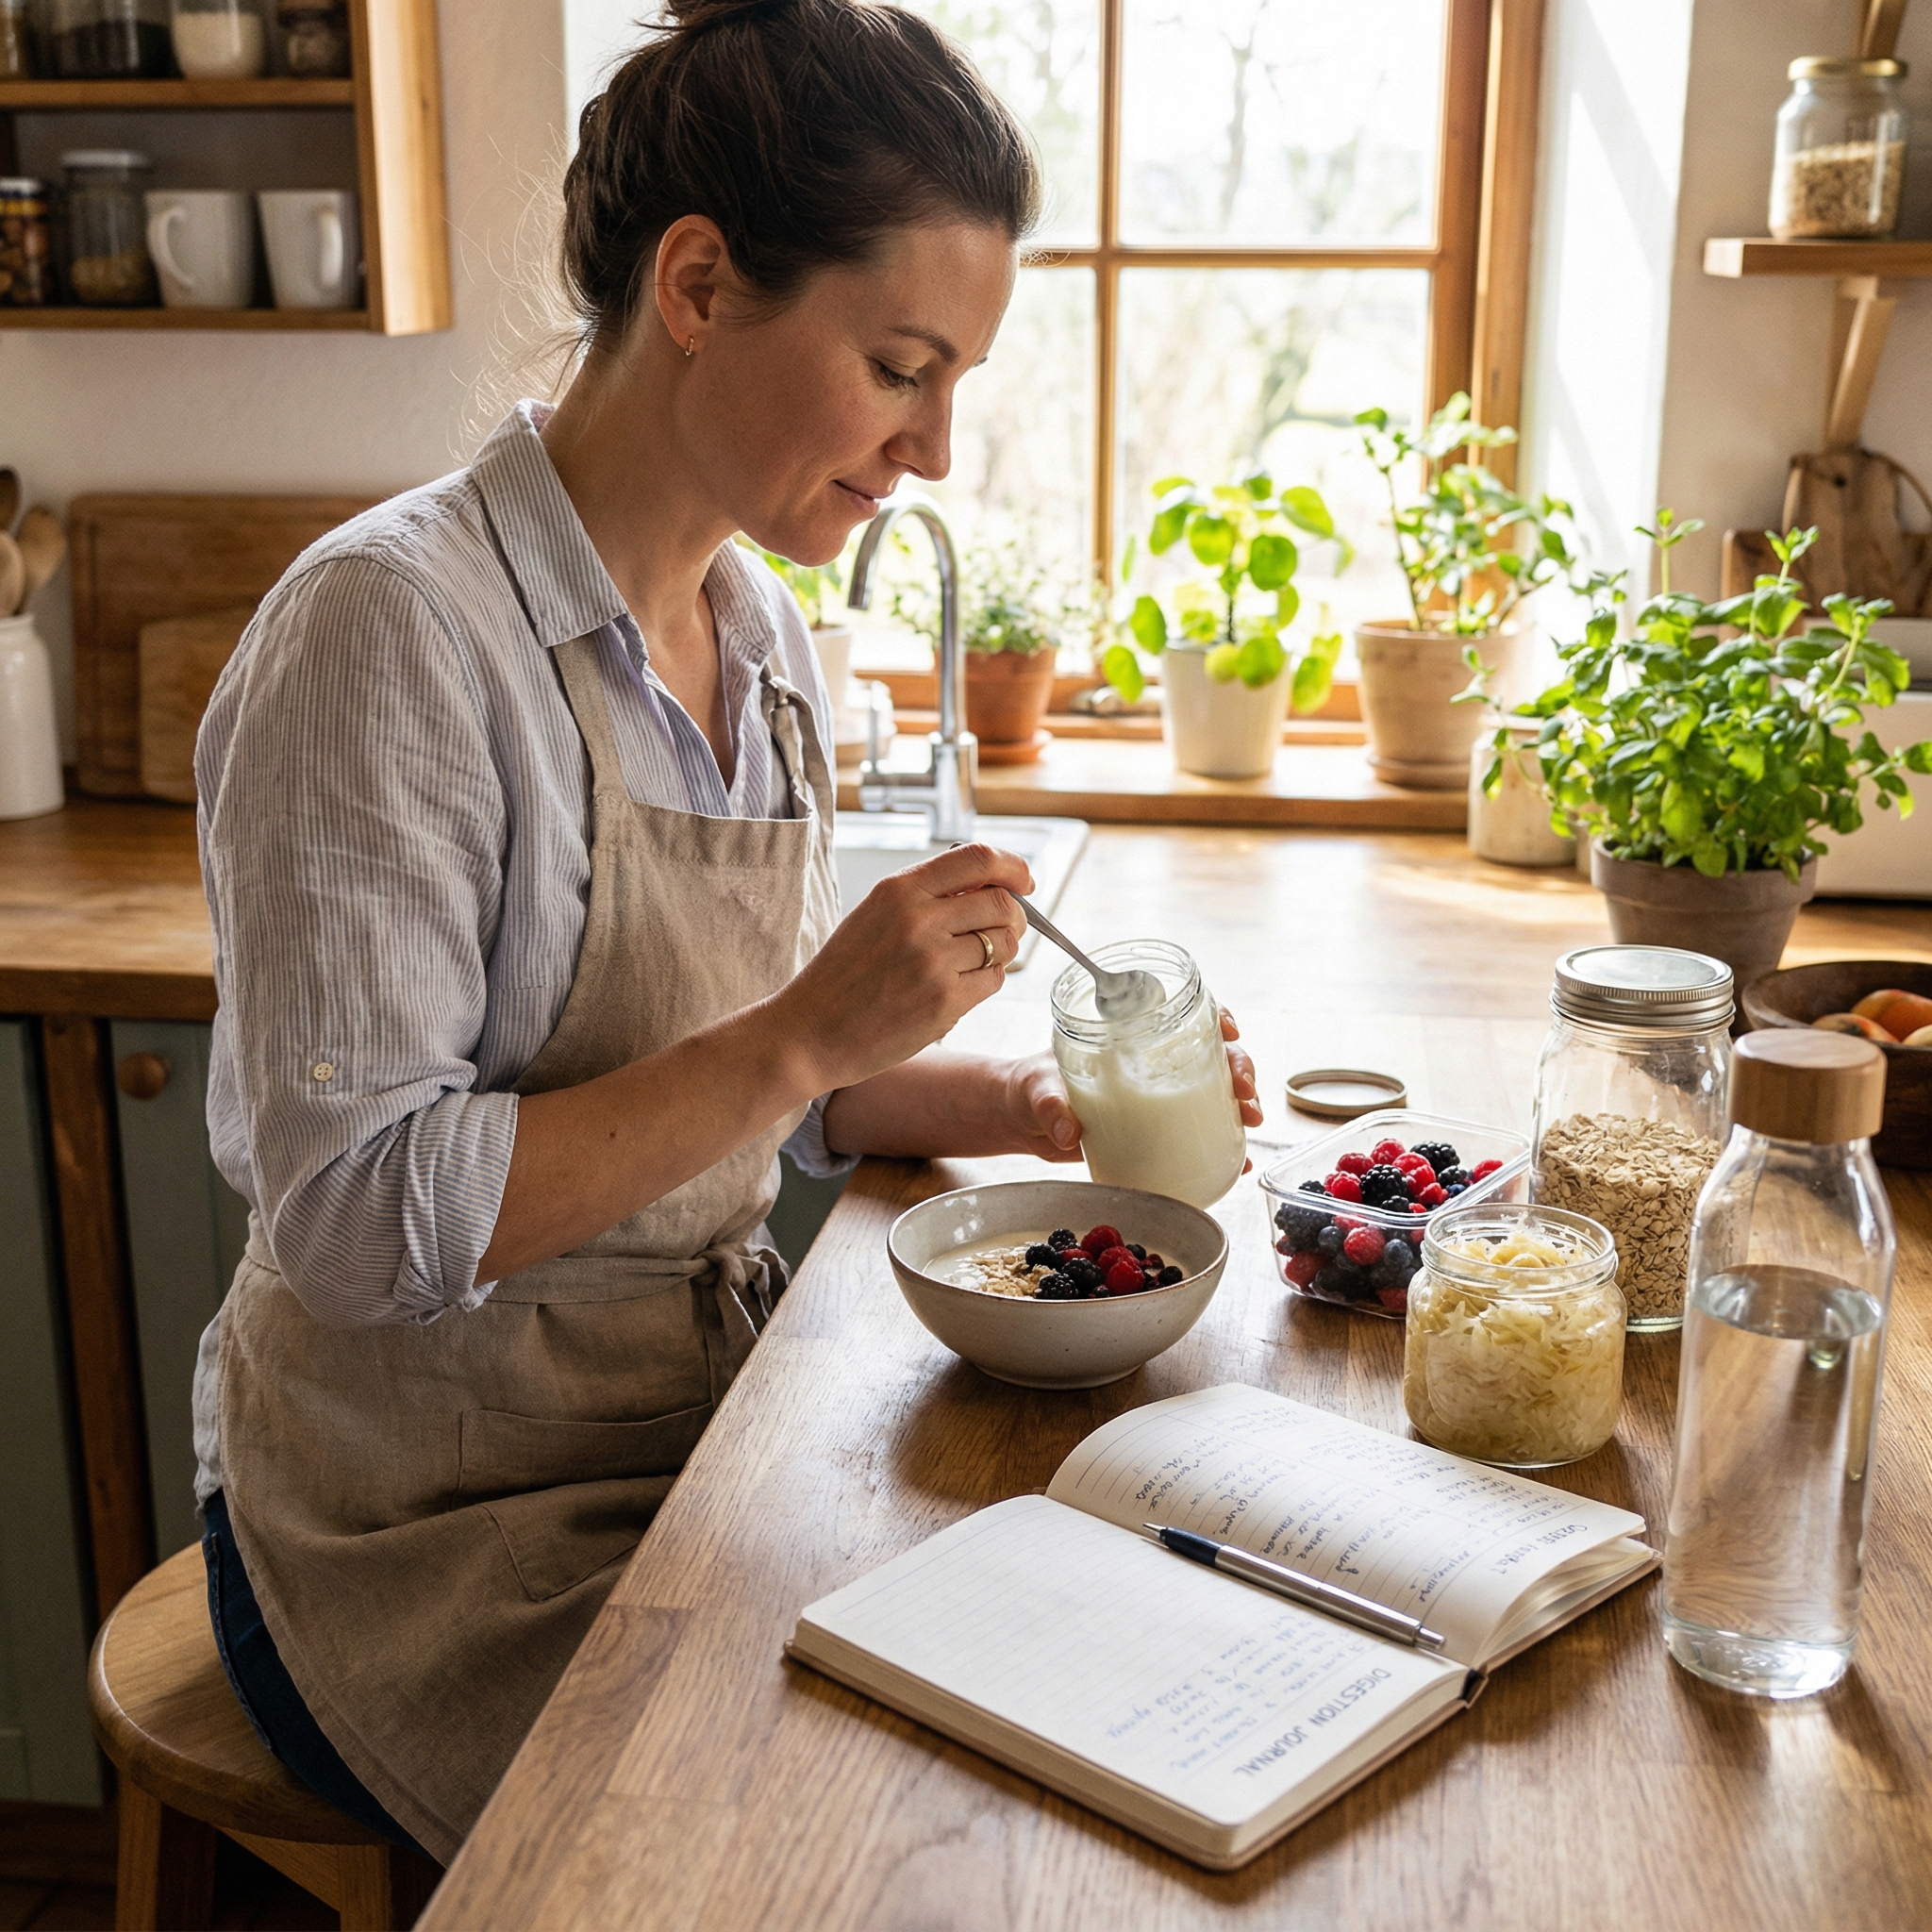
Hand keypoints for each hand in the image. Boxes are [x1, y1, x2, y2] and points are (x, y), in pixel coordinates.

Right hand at [779, 843, 1030, 1092]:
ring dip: (1000, 953)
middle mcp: (918, 919)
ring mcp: (933, 962)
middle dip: (1013, 917)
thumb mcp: (875, 915)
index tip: (1024, 880)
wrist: (809, 1032)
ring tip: (970, 964)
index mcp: (899, 890)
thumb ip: (928, 897)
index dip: (1013, 867)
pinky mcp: (944, 1002)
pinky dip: (986, 983)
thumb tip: (993, 887)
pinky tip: (957, 988)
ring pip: (1005, 944)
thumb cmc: (842, 976)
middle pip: (1003, 903)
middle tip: (1001, 931)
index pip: (979, 858)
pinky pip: (994, 981)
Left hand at [991, 1009, 1260, 1166]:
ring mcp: (1158, 1095)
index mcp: (1128, 1035)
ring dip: (1241, 1102)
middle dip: (1238, 1066)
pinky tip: (1239, 1160)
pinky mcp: (1157, 1129)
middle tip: (1243, 1090)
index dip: (1214, 1017)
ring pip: (1213, 1090)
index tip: (1229, 1030)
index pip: (1182, 1015)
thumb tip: (1066, 1131)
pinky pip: (1198, 1132)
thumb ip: (1048, 1106)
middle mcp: (1151, 1061)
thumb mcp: (1037, 1089)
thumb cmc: (1032, 1087)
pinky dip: (1223, 1145)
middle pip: (1210, 1053)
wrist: (1023, 1122)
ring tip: (1250, 1121)